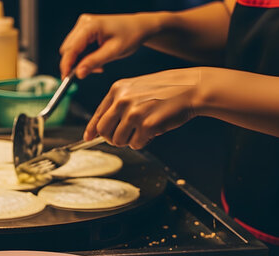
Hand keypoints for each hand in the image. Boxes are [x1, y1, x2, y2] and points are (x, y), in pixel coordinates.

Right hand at [60, 13, 160, 78]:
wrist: (138, 27)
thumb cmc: (130, 36)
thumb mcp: (113, 52)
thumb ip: (94, 62)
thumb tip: (78, 74)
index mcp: (90, 25)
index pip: (70, 48)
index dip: (66, 65)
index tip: (65, 79)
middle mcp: (83, 23)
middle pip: (68, 49)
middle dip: (75, 64)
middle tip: (91, 73)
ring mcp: (83, 25)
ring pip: (72, 49)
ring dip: (81, 61)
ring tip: (99, 66)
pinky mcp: (85, 30)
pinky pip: (78, 47)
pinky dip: (84, 57)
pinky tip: (97, 60)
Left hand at [84, 68, 204, 148]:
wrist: (190, 88)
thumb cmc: (165, 90)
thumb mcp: (136, 88)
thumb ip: (118, 104)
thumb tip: (100, 129)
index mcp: (117, 90)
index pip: (98, 115)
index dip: (92, 129)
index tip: (88, 138)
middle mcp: (122, 100)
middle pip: (104, 131)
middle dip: (112, 138)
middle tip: (124, 137)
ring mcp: (134, 113)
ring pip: (118, 141)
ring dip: (130, 140)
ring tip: (143, 129)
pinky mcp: (147, 125)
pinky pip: (136, 144)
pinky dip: (144, 141)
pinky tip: (154, 129)